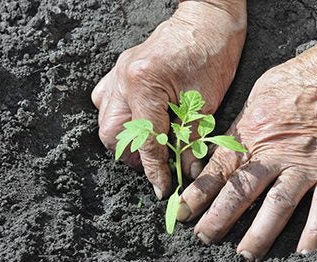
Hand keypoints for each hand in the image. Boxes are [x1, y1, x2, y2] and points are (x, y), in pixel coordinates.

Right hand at [91, 1, 246, 198]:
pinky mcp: (120, 70)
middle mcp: (123, 79)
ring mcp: (117, 72)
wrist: (207, 18)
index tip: (162, 188)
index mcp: (145, 84)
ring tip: (150, 143)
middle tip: (157, 162)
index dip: (154, 170)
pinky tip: (139, 120)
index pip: (145, 140)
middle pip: (111, 134)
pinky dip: (120, 117)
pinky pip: (106, 100)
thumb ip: (191, 138)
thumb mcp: (206, 101)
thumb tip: (186, 169)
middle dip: (134, 155)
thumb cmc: (212, 52)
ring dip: (125, 138)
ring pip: (105, 119)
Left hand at [177, 26, 316, 261]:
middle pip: (241, 193)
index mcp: (251, 134)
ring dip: (259, 233)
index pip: (217, 171)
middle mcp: (274, 153)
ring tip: (245, 255)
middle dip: (218, 218)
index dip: (197, 195)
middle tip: (204, 238)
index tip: (181, 213)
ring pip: (277, 205)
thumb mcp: (258, 94)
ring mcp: (305, 163)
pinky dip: (316, 229)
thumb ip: (241, 124)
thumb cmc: (299, 76)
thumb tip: (223, 144)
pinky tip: (306, 251)